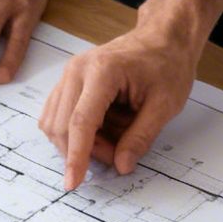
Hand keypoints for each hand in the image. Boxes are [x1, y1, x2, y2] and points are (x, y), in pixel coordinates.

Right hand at [38, 21, 198, 189]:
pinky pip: (59, 115)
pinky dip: (76, 132)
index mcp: (102, 72)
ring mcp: (69, 74)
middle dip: (85, 151)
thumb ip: (141, 137)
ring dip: (80, 143)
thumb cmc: (166, 65)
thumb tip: (121, 166)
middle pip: (62, 125)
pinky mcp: (68, 81)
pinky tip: (102, 130)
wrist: (162, 38)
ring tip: (114, 139)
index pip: (80, 122)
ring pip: (55, 123)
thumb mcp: (164, 105)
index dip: (76, 156)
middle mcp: (77, 70)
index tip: (73, 183)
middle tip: (119, 155)